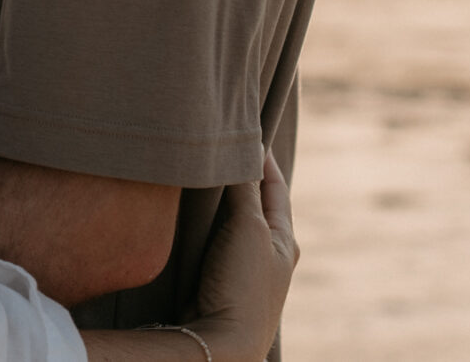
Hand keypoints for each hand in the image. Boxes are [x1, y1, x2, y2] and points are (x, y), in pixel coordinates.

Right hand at [190, 149, 298, 360]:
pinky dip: (201, 225)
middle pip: (252, 203)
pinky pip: (210, 241)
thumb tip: (247, 151)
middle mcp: (268, 253)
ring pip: (229, 222)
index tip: (246, 129)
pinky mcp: (218, 281)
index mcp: (285, 240)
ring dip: (216, 203)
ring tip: (197, 174)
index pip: (274, 186)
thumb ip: (246, 189)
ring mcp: (242, 269)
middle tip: (216, 147)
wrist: (224, 342)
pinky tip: (184, 216)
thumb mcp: (249, 228)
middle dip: (236, 177)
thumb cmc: (243, 284)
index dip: (261, 158)